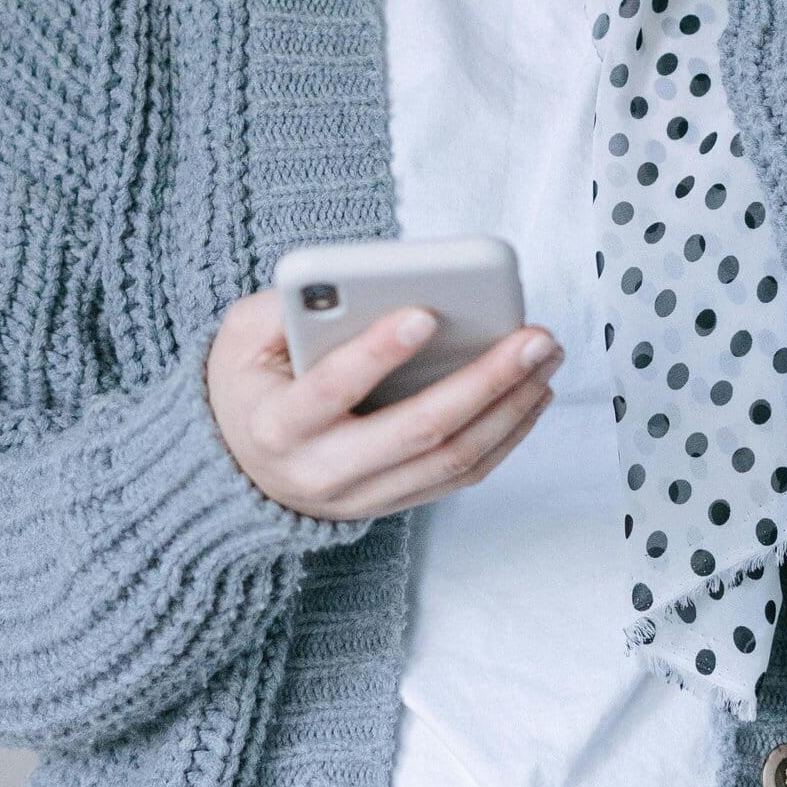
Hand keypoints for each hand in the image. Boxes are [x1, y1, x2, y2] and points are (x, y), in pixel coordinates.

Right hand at [203, 288, 562, 521]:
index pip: (331, 390)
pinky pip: (462, 475)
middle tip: (534, 337)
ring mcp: (363, 495)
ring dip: (511, 407)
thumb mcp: (243, 338)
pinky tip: (533, 394)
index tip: (424, 312)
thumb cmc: (252, 385)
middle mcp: (322, 471)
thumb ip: (288, 306)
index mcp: (278, 425)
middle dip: (485, 380)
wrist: (240, 465)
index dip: (377, 352)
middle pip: (418, 430)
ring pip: (452, 457)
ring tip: (546, 358)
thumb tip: (356, 283)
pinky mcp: (395, 502)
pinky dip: (507, 435)